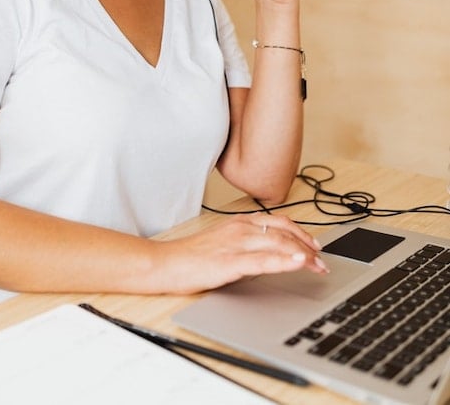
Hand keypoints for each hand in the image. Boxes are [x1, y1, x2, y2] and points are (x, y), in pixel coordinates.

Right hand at [156, 214, 327, 294]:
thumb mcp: (222, 241)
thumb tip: (268, 250)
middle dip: (308, 246)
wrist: (165, 263)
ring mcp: (235, 245)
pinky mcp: (229, 263)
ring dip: (303, 255)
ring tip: (318, 265)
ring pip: (278, 244)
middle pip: (283, 233)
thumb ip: (244, 241)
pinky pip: (263, 261)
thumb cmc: (190, 256)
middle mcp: (240, 229)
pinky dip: (285, 261)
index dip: (301, 232)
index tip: (315, 245)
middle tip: (322, 260)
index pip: (279, 222)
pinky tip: (299, 263)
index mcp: (238, 223)